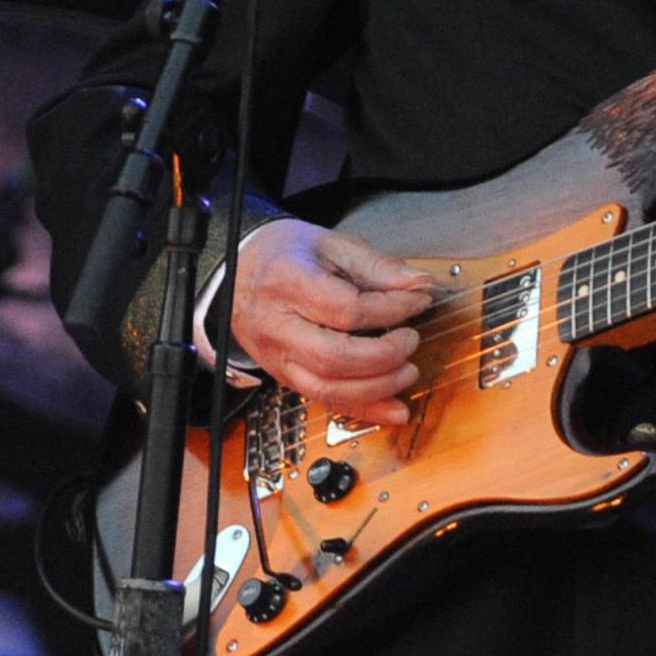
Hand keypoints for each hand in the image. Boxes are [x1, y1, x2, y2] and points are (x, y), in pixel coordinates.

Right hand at [226, 221, 435, 424]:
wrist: (235, 275)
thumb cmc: (284, 255)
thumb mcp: (330, 244)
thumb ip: (376, 265)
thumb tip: (419, 284)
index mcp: (289, 283)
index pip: (345, 309)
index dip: (390, 309)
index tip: (419, 300)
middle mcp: (278, 326)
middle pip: (333, 357)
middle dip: (384, 356)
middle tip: (411, 340)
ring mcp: (278, 357)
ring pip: (327, 389)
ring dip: (377, 389)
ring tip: (408, 371)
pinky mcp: (285, 377)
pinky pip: (324, 403)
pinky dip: (364, 411)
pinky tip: (394, 410)